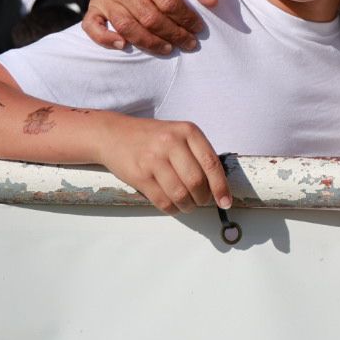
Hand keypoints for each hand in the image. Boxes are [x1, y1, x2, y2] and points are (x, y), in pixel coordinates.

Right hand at [82, 0, 220, 53]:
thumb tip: (212, 2)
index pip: (168, 3)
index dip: (187, 19)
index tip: (199, 28)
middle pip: (150, 19)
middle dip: (174, 34)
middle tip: (190, 43)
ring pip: (128, 28)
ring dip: (150, 43)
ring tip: (169, 48)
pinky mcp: (94, 7)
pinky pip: (93, 27)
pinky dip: (106, 39)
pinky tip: (124, 46)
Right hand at [96, 115, 231, 214]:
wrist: (113, 134)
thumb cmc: (152, 137)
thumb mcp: (178, 134)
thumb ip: (197, 153)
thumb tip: (218, 185)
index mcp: (187, 131)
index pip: (211, 163)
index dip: (221, 186)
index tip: (226, 202)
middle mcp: (171, 142)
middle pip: (197, 182)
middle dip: (203, 198)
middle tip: (202, 201)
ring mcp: (154, 159)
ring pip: (180, 194)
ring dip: (188, 206)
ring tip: (188, 205)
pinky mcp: (139, 175)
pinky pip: (162, 201)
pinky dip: (172, 209)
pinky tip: (174, 206)